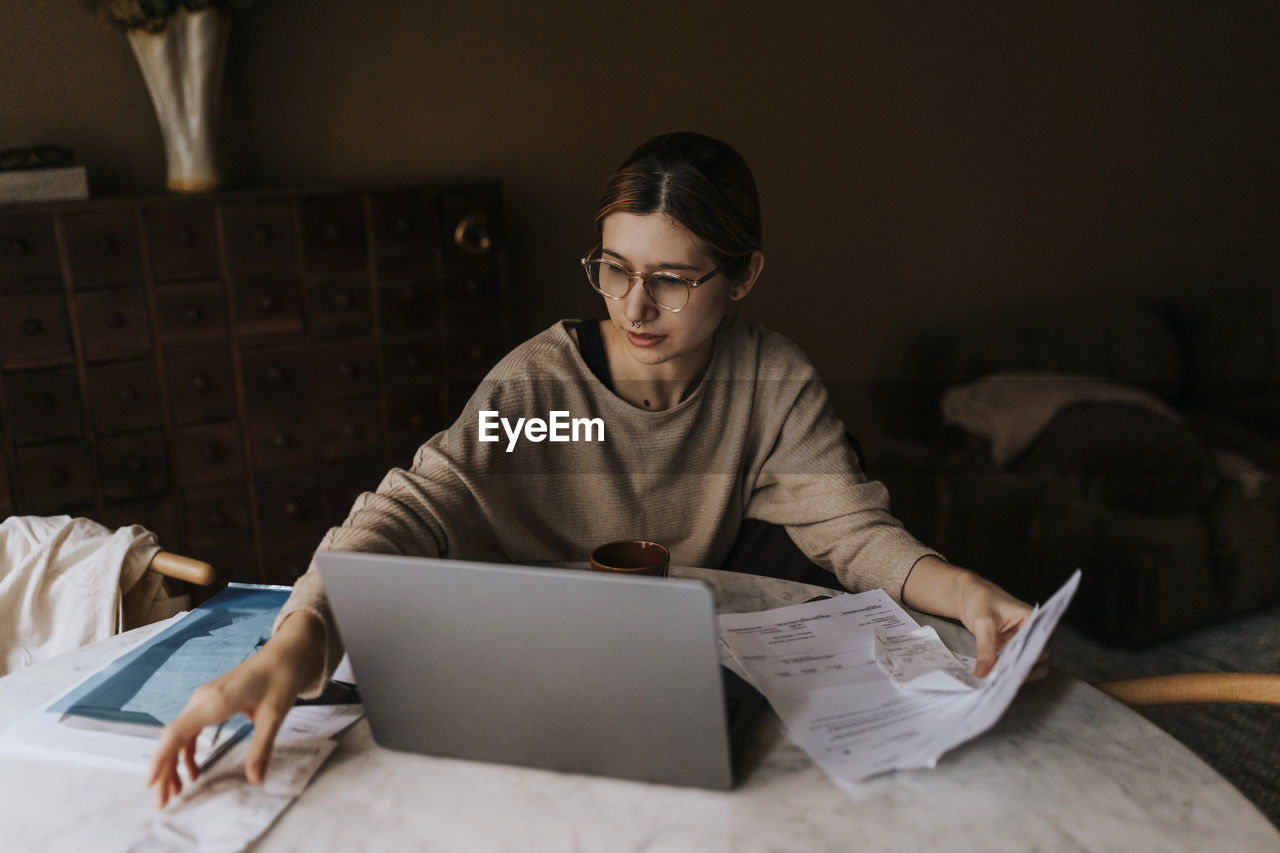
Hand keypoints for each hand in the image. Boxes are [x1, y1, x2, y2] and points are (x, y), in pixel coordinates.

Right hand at [146, 611, 322, 807]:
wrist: (285, 651)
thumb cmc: (281, 678)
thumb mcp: (275, 715)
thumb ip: (261, 747)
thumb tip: (256, 779)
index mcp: (213, 702)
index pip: (175, 734)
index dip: (160, 760)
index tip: (150, 784)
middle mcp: (202, 700)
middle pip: (171, 738)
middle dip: (164, 770)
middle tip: (163, 802)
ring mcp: (204, 699)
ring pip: (178, 734)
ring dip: (173, 763)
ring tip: (176, 791)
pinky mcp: (210, 701)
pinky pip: (190, 728)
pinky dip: (186, 750)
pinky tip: (193, 770)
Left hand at [902, 556, 1049, 680]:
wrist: (968, 596)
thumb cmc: (980, 600)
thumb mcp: (983, 624)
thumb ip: (985, 649)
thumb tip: (984, 674)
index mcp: (1035, 619)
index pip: (1041, 645)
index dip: (1031, 660)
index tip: (1014, 671)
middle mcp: (1035, 632)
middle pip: (1039, 659)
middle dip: (1022, 670)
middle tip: (1002, 680)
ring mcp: (1026, 642)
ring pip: (1030, 665)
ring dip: (1015, 673)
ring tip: (997, 680)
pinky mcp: (1015, 649)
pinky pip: (1016, 664)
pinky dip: (1008, 671)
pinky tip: (994, 676)